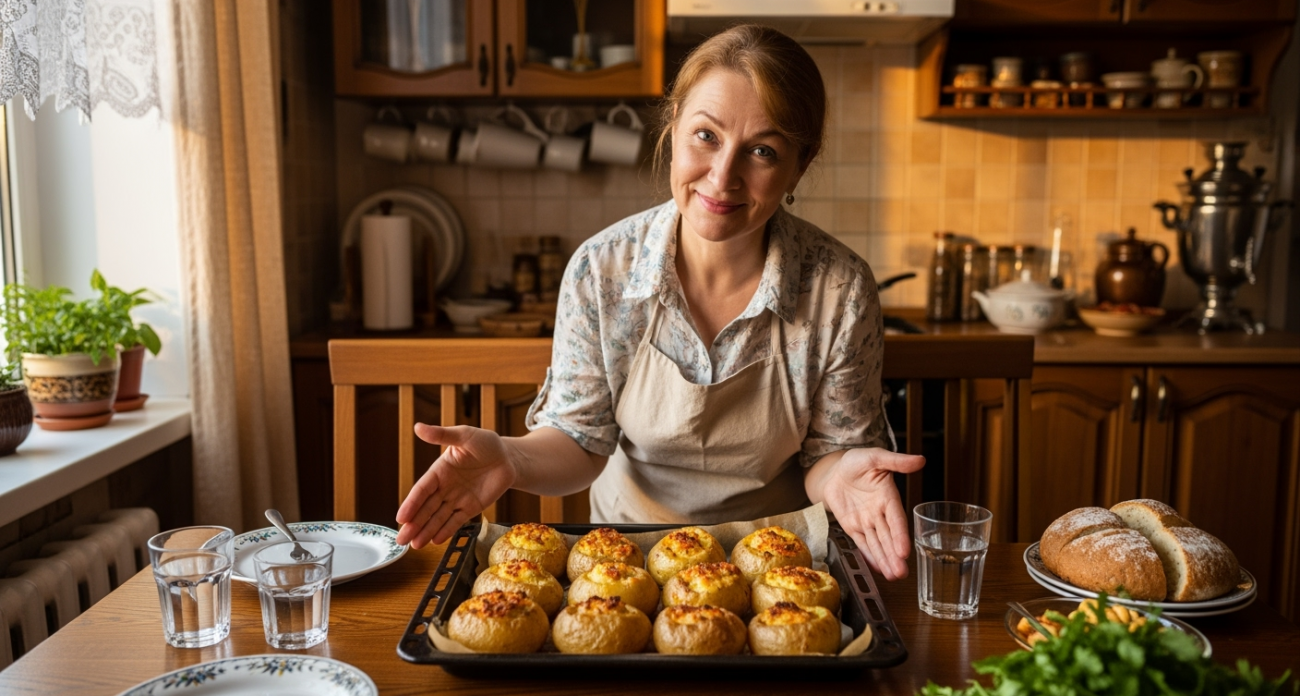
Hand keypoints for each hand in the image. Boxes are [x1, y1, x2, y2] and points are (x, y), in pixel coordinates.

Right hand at [394, 423, 516, 548]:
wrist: (508, 457)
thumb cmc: (486, 442)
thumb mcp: (465, 435)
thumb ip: (442, 435)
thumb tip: (418, 427)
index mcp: (439, 471)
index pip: (422, 490)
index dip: (411, 504)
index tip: (401, 518)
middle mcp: (444, 487)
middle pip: (426, 508)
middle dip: (413, 524)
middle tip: (400, 540)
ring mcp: (457, 499)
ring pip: (438, 518)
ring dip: (426, 531)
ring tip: (414, 545)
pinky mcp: (471, 508)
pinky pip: (456, 521)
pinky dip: (446, 531)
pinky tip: (435, 541)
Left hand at [818, 448, 924, 581]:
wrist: (834, 470)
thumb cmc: (857, 462)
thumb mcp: (875, 457)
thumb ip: (896, 461)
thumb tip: (919, 460)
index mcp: (888, 497)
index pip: (896, 519)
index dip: (900, 535)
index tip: (904, 551)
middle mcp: (880, 513)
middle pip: (889, 537)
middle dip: (894, 556)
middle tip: (901, 573)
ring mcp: (867, 522)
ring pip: (877, 544)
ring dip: (885, 560)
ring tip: (894, 577)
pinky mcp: (853, 527)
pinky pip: (861, 544)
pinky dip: (869, 556)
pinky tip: (877, 569)